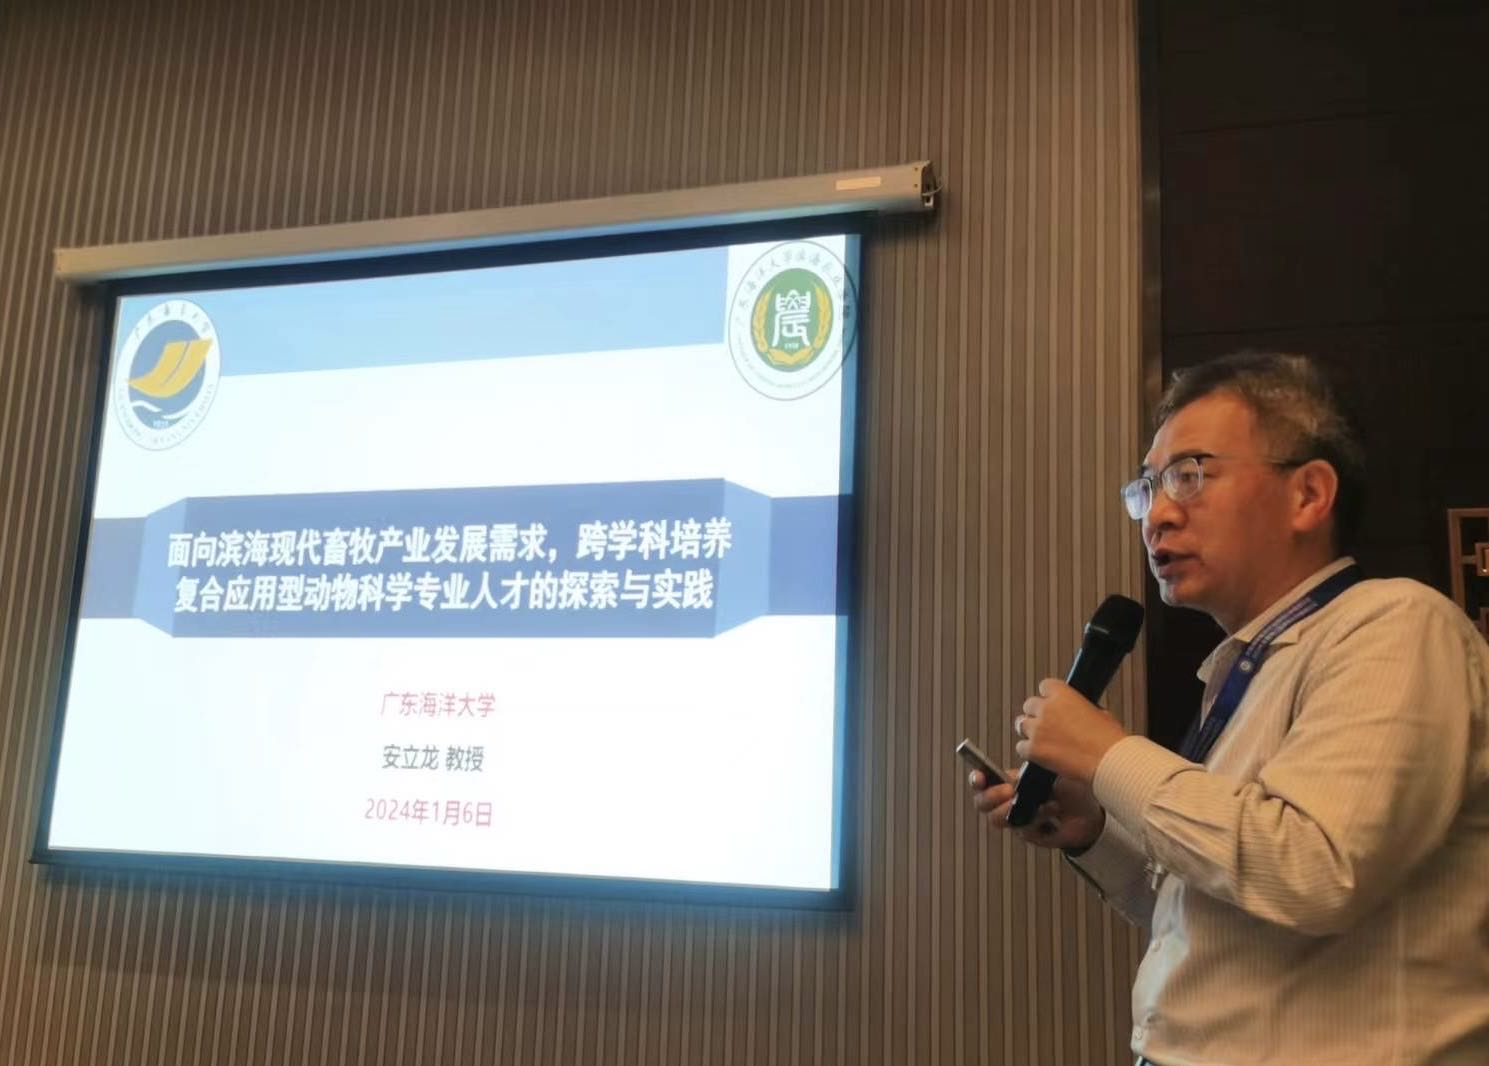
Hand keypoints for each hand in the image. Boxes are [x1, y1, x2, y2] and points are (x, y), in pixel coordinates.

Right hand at [968, 766, 1105, 850]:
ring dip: (1012, 809)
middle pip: (982, 803)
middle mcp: (1009, 803)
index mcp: (1010, 783)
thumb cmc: (1071, 788)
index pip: (983, 782)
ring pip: (996, 819)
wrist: (1092, 811)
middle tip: (1010, 791)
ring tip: (1035, 802)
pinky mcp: (1031, 835)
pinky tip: (1052, 810)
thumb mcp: (1051, 771)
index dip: (976, 779)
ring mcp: (1018, 820)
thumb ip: (1032, 770)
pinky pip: (1023, 830)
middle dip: (992, 796)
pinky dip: (1037, 819)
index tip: (980, 777)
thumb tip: (1017, 770)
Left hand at [1013, 678, 1127, 785]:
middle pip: (1029, 705)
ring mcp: (1037, 729)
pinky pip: (1021, 747)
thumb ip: (1081, 709)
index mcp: (1062, 694)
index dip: (1049, 697)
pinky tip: (1040, 755)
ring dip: (1030, 731)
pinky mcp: (1033, 749)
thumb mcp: (1100, 713)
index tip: (1051, 703)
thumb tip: (1078, 714)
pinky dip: (1028, 751)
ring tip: (1043, 741)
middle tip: (1047, 726)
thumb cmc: (1109, 740)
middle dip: (1037, 715)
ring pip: (1021, 724)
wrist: (1108, 761)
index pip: (1045, 686)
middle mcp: (1046, 709)